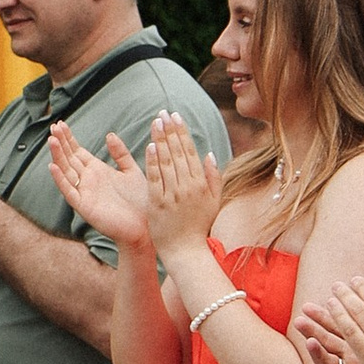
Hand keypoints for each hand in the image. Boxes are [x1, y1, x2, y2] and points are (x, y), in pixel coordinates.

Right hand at [49, 125, 151, 249]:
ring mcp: (85, 193)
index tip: (60, 124)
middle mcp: (88, 180)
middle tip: (53, 126)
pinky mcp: (84, 207)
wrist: (146, 226)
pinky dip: (60, 180)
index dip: (68, 138)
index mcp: (98, 171)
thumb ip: (120, 154)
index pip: (78, 151)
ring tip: (52, 141)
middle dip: (61, 143)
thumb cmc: (141, 201)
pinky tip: (53, 166)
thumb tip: (109, 134)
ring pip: (66, 171)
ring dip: (58, 156)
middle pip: (69, 158)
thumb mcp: (132, 171)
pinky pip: (69, 191)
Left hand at [142, 111, 226, 255]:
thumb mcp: (213, 202)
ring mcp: (172, 195)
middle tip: (163, 112)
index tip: (176, 115)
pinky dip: (153, 162)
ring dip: (160, 140)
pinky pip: (155, 179)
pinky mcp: (158, 204)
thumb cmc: (199, 226)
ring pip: (166, 162)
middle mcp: (188, 187)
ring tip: (156, 122)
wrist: (186, 251)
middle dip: (170, 130)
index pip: (190, 151)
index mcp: (201, 184)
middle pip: (177, 152)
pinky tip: (150, 146)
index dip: (182, 132)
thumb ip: (213, 177)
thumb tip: (209, 153)